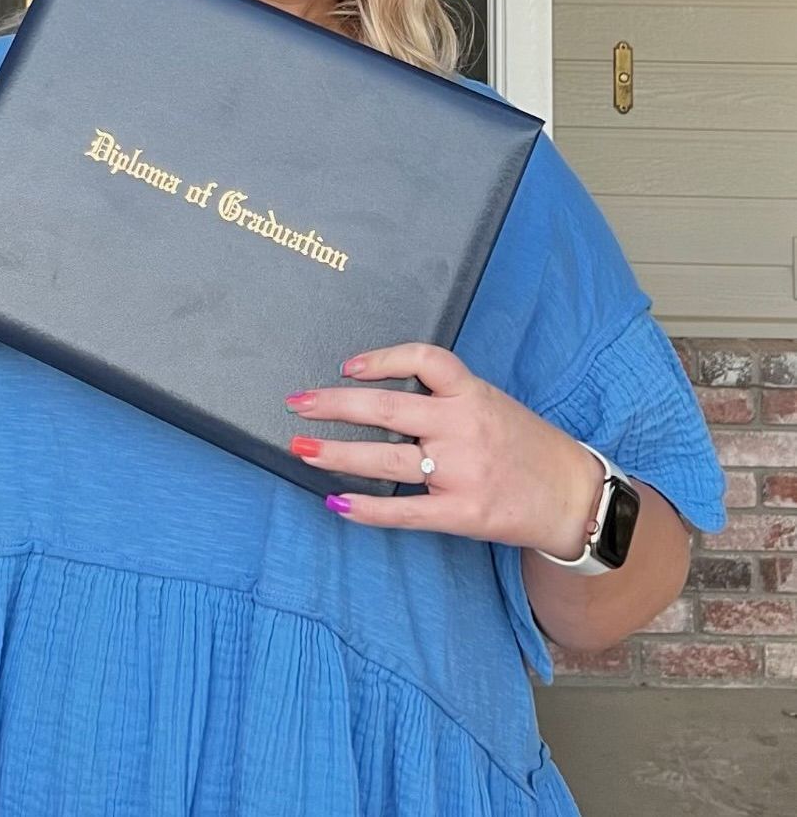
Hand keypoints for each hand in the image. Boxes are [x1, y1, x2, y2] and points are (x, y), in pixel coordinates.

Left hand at [286, 343, 604, 555]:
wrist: (574, 496)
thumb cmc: (528, 446)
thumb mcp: (493, 403)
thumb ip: (448, 398)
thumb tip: (387, 393)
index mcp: (473, 393)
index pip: (424, 359)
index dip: (382, 358)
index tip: (347, 365)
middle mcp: (464, 426)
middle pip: (388, 408)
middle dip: (335, 404)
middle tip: (298, 403)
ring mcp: (462, 471)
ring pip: (386, 459)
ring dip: (338, 453)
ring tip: (303, 449)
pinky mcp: (463, 513)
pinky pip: (404, 512)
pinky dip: (366, 508)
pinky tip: (338, 502)